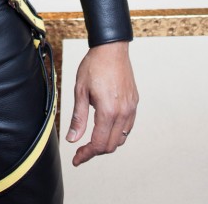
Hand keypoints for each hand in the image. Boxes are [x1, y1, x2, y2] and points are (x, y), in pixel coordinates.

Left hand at [66, 41, 137, 165]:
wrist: (111, 49)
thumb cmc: (94, 66)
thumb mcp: (80, 90)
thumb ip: (78, 117)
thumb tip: (73, 139)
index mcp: (108, 111)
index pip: (98, 143)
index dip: (86, 154)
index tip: (76, 159)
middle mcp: (123, 113)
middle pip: (110, 145)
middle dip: (95, 151)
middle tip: (81, 150)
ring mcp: (131, 109)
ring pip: (120, 138)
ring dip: (106, 143)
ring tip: (92, 140)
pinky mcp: (134, 104)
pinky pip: (127, 127)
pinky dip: (116, 133)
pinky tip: (105, 128)